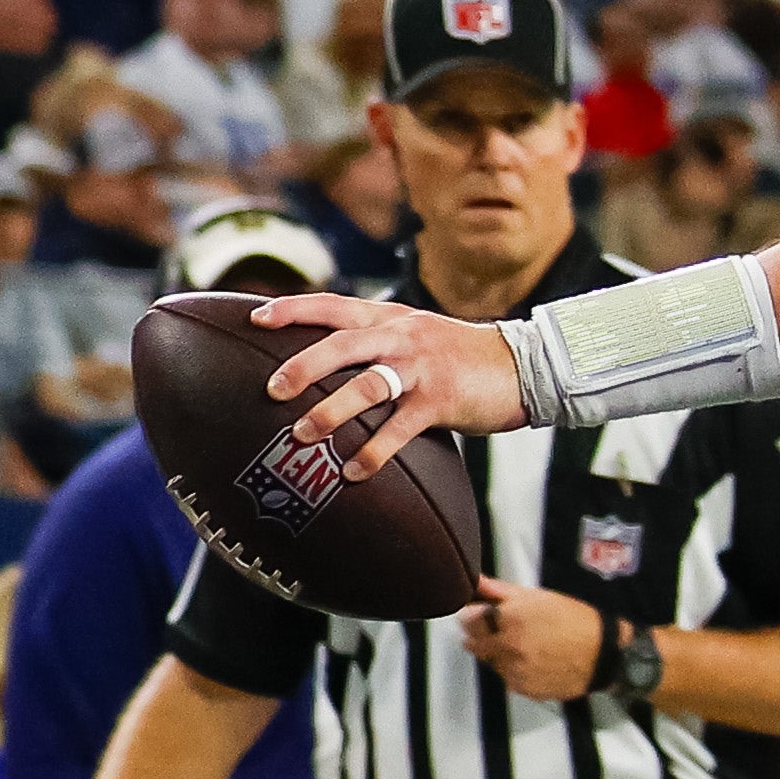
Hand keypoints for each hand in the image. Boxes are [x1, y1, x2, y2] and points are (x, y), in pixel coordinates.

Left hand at [252, 292, 524, 474]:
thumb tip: (327, 366)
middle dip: (303, 367)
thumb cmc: (460, 357)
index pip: (333, 305)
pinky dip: (373, 453)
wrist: (522, 366)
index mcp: (390, 317)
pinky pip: (399, 430)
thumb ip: (377, 343)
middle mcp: (402, 336)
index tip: (258, 319)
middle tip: (272, 390)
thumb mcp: (417, 336)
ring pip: (366, 386)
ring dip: (330, 413)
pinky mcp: (440, 401)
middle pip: (341, 345)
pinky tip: (353, 473)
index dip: (294, 310)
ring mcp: (421, 368)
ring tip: (303, 435)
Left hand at [457, 575, 604, 700]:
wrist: (603, 654)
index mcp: (508, 617)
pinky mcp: (522, 689)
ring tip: (524, 645)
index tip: (481, 614)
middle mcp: (506, 646)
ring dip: (498, 653)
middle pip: (472, 643)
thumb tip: (474, 580)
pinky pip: (506, 678)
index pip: (466, 620)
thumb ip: (499, 591)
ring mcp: (513, 670)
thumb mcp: (537, 597)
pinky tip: (533, 661)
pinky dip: (513, 670)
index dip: (473, 615)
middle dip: (481, 635)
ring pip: (489, 661)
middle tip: (502, 629)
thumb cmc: (573, 620)